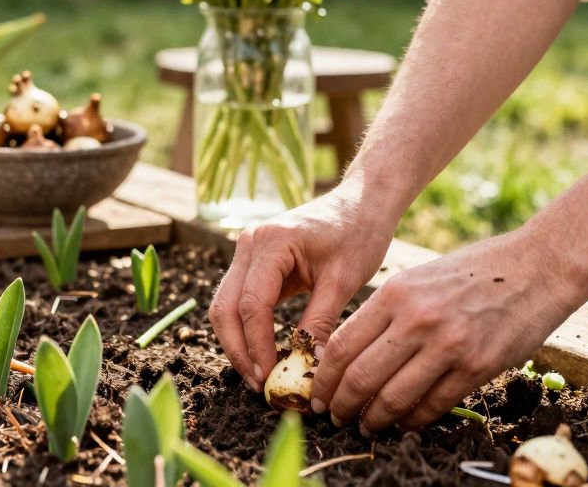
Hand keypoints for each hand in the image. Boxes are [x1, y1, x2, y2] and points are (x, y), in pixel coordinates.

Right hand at [207, 186, 395, 392]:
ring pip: (226, 306)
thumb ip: (320, 322)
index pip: (252, 305)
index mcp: (271, 243)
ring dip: (237, 342)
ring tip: (259, 374)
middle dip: (238, 350)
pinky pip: (239, 300)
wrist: (362, 203)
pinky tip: (263, 353)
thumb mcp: (343, 280)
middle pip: (225, 307)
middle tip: (259, 384)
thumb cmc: (358, 233)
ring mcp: (247, 252)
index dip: (257, 346)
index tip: (270, 377)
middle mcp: (249, 244)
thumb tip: (309, 367)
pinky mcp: (254, 262)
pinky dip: (245, 328)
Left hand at [309, 232, 585, 434]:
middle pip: (359, 376)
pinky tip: (403, 422)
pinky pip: (433, 405)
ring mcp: (448, 345)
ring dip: (374, 418)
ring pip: (393, 397)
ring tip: (365, 424)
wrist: (536, 268)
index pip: (340, 345)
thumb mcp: (417, 278)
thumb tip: (347, 352)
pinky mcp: (477, 367)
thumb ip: (384, 312)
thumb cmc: (472, 271)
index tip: (317, 393)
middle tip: (334, 415)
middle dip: (340, 404)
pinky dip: (412, 419)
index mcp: (394, 293)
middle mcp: (416, 320)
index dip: (322, 378)